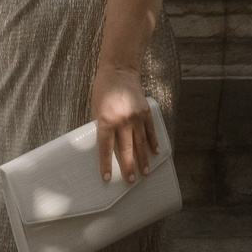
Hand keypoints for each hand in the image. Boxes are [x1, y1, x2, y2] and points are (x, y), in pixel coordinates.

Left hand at [92, 66, 156, 183]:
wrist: (119, 70)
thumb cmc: (102, 89)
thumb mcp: (96, 108)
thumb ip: (101, 126)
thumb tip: (105, 146)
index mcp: (106, 120)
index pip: (106, 148)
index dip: (106, 164)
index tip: (108, 178)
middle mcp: (122, 120)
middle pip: (126, 149)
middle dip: (128, 167)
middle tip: (130, 180)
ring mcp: (136, 117)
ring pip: (141, 143)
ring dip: (143, 159)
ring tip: (144, 173)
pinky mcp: (145, 112)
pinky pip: (150, 131)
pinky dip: (153, 143)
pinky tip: (155, 153)